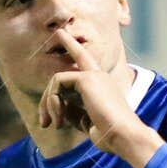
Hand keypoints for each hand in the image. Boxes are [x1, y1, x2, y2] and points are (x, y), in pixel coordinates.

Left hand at [37, 29, 163, 167]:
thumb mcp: (85, 120)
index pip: (84, 61)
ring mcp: (93, 75)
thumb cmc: (107, 134)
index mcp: (102, 85)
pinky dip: (52, 101)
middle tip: (43, 123)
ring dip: (48, 104)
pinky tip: (59, 118)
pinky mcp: (87, 78)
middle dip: (47, 100)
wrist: (123, 135)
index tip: (60, 32)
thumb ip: (71, 108)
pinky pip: (58, 82)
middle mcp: (98, 76)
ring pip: (56, 80)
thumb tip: (54, 104)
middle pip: (62, 77)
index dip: (72, 46)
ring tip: (53, 124)